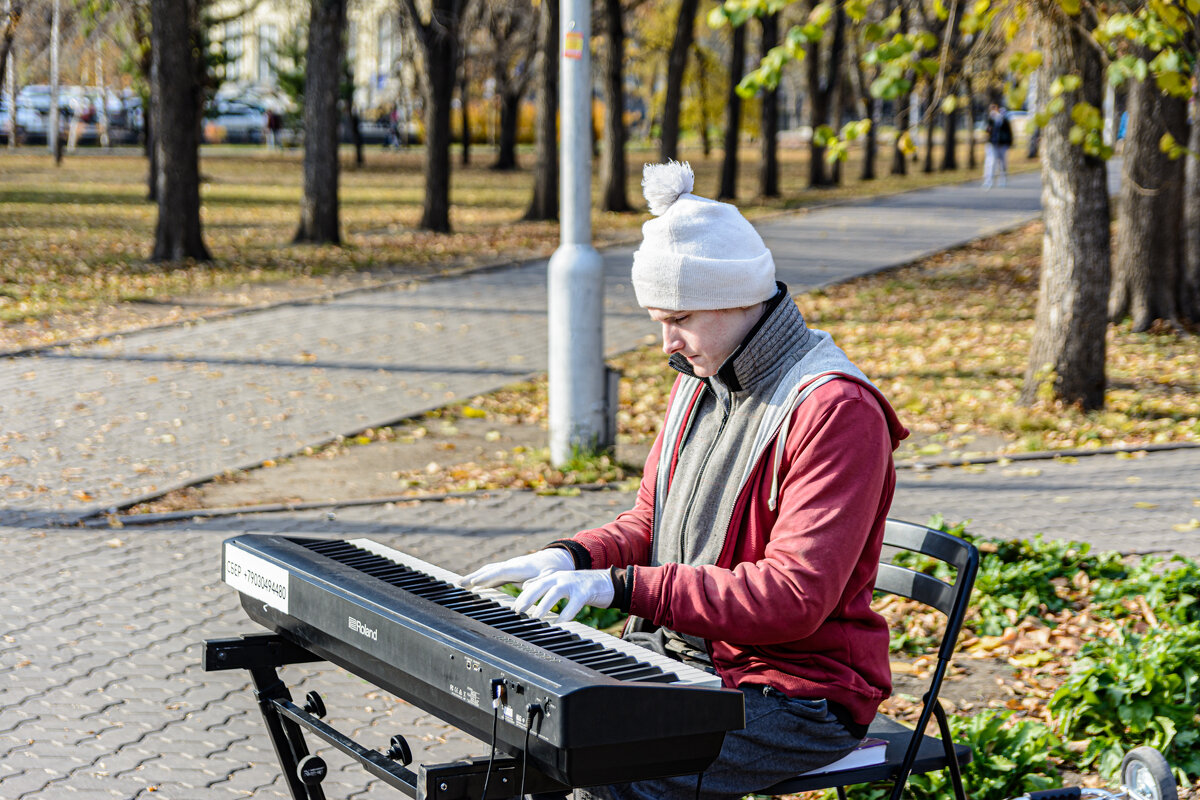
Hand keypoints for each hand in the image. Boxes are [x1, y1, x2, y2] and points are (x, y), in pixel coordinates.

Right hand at [459, 548, 574, 588]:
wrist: (553, 560)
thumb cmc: (552, 570)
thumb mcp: (549, 576)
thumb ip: (538, 581)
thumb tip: (526, 586)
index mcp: (519, 567)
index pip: (500, 572)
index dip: (487, 577)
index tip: (475, 582)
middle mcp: (510, 565)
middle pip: (489, 570)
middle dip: (474, 577)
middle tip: (459, 584)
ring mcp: (508, 567)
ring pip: (488, 571)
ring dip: (474, 577)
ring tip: (459, 584)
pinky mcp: (507, 571)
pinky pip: (491, 574)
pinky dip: (481, 579)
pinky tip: (473, 586)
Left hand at [514, 569, 614, 621]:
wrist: (607, 581)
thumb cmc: (581, 585)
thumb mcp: (560, 581)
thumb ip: (543, 582)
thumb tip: (524, 585)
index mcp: (554, 576)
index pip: (534, 584)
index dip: (523, 596)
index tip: (513, 609)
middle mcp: (561, 577)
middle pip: (541, 586)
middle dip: (528, 598)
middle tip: (518, 611)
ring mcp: (573, 583)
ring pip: (555, 593)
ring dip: (543, 605)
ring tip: (535, 617)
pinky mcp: (585, 592)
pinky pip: (573, 604)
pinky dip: (565, 614)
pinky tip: (560, 623)